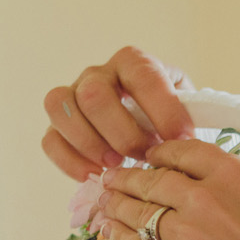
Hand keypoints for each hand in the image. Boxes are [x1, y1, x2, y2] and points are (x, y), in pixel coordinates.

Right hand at [42, 47, 195, 180]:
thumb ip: (188, 118)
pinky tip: (94, 175)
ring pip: (61, 108)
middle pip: (94, 95)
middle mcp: (98, 74)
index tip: (182, 139)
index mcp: (134, 63)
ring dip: (90, 143)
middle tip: (145, 157)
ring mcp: (73, 97)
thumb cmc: (171, 120)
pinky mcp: (58, 126)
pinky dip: (70, 161)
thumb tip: (184, 143)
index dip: (163, 109)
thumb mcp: (187, 110)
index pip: (143, 75)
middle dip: (123, 133)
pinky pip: (50, 139)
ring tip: (116, 165)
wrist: (153, 128)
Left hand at [95, 139, 239, 239]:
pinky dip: (118, 239)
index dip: (160, 154)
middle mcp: (203, 199)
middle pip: (151, 180)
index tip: (152, 158)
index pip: (180, 151)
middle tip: (115, 178)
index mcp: (232, 174)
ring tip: (105, 203)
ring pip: (138, 213)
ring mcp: (187, 237)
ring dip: (117, 205)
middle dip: (130, 178)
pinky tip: (108, 233)